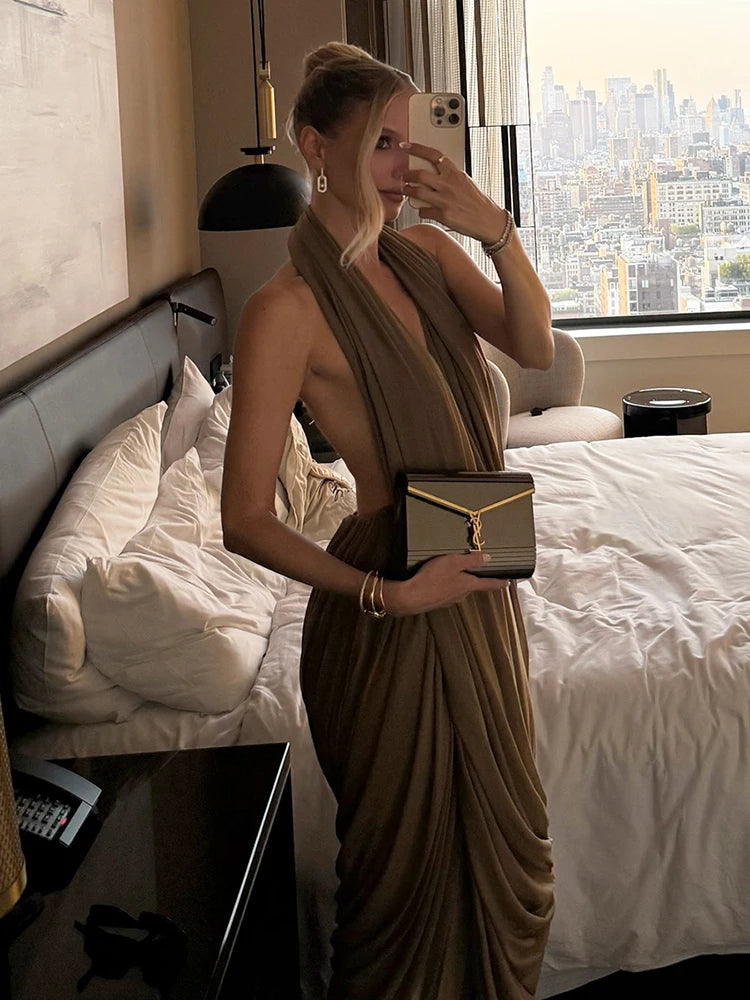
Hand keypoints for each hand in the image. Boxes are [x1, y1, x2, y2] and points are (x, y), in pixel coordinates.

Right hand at [382, 550, 508, 616]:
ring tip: (452, 571)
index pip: (489, 584)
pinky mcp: (437, 601)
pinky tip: (437, 579)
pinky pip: (446, 591)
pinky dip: (445, 584)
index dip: (500, 582)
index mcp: (468, 585)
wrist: (410, 597)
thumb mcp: (453, 562)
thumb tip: (488, 558)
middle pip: (473, 585)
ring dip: (458, 581)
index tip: (508, 582)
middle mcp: (461, 594)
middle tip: (474, 568)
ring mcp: (449, 599)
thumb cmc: (432, 578)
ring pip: (459, 588)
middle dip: (474, 577)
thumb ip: (471, 560)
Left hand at [399, 140, 507, 243]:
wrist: (488, 221)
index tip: (406, 146)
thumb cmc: (478, 202)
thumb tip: (435, 173)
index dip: (417, 148)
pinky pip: (423, 211)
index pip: (433, 155)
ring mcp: (444, 200)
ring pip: (416, 192)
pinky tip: (423, 209)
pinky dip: (420, 210)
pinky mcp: (442, 215)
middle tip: (403, 176)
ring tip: (406, 190)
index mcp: (455, 173)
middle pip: (419, 174)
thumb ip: (450, 176)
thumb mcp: (466, 181)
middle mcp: (448, 185)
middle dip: (407, 175)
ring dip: (408, 191)